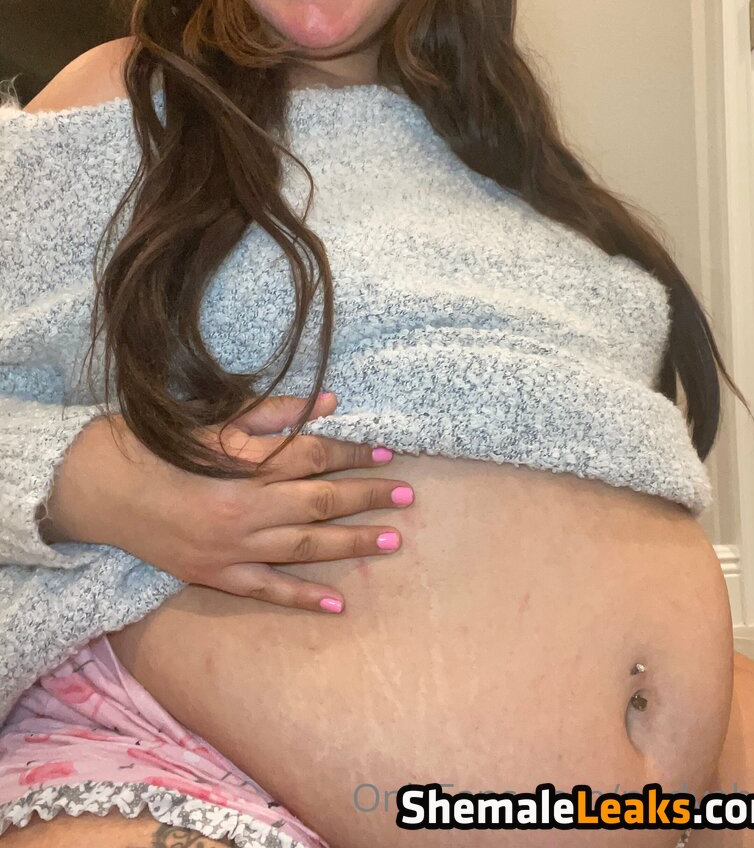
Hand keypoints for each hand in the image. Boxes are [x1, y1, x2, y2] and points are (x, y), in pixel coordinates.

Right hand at [44, 392, 413, 612]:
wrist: (95, 489)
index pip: (313, 458)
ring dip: (350, 544)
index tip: (385, 452)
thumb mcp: (211, 421)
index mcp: (242, 467)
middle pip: (319, 503)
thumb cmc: (153, 446)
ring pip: (304, 548)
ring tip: (392, 540)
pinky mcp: (214, 575)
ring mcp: (230, 549)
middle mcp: (243, 510)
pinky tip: (338, 602)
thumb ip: (272, 414)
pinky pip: (266, 590)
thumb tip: (329, 402)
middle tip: (407, 495)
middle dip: (366, 498)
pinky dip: (302, 596)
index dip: (353, 454)